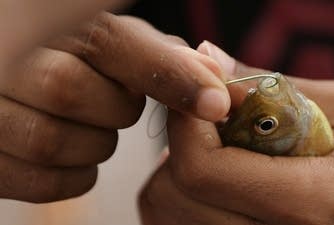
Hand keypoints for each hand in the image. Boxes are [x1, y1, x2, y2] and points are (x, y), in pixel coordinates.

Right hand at [0, 11, 229, 202]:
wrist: (20, 80)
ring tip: (92, 126)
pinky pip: (44, 181)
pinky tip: (76, 152)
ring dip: (93, 144)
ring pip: (53, 142)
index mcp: (52, 24)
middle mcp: (7, 58)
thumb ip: (163, 57)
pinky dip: (75, 175)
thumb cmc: (74, 60)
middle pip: (70, 91)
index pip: (108, 41)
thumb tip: (215, 80)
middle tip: (113, 102)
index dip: (168, 75)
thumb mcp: (115, 44)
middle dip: (113, 108)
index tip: (215, 104)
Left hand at [138, 41, 333, 224]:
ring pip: (166, 213)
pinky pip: (181, 224)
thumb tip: (211, 59)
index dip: (186, 124)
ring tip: (220, 152)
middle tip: (211, 124)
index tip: (200, 99)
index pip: (201, 169)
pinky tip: (220, 179)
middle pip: (170, 196)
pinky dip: (186, 198)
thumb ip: (276, 87)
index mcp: (307, 203)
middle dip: (179, 147)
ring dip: (178, 173)